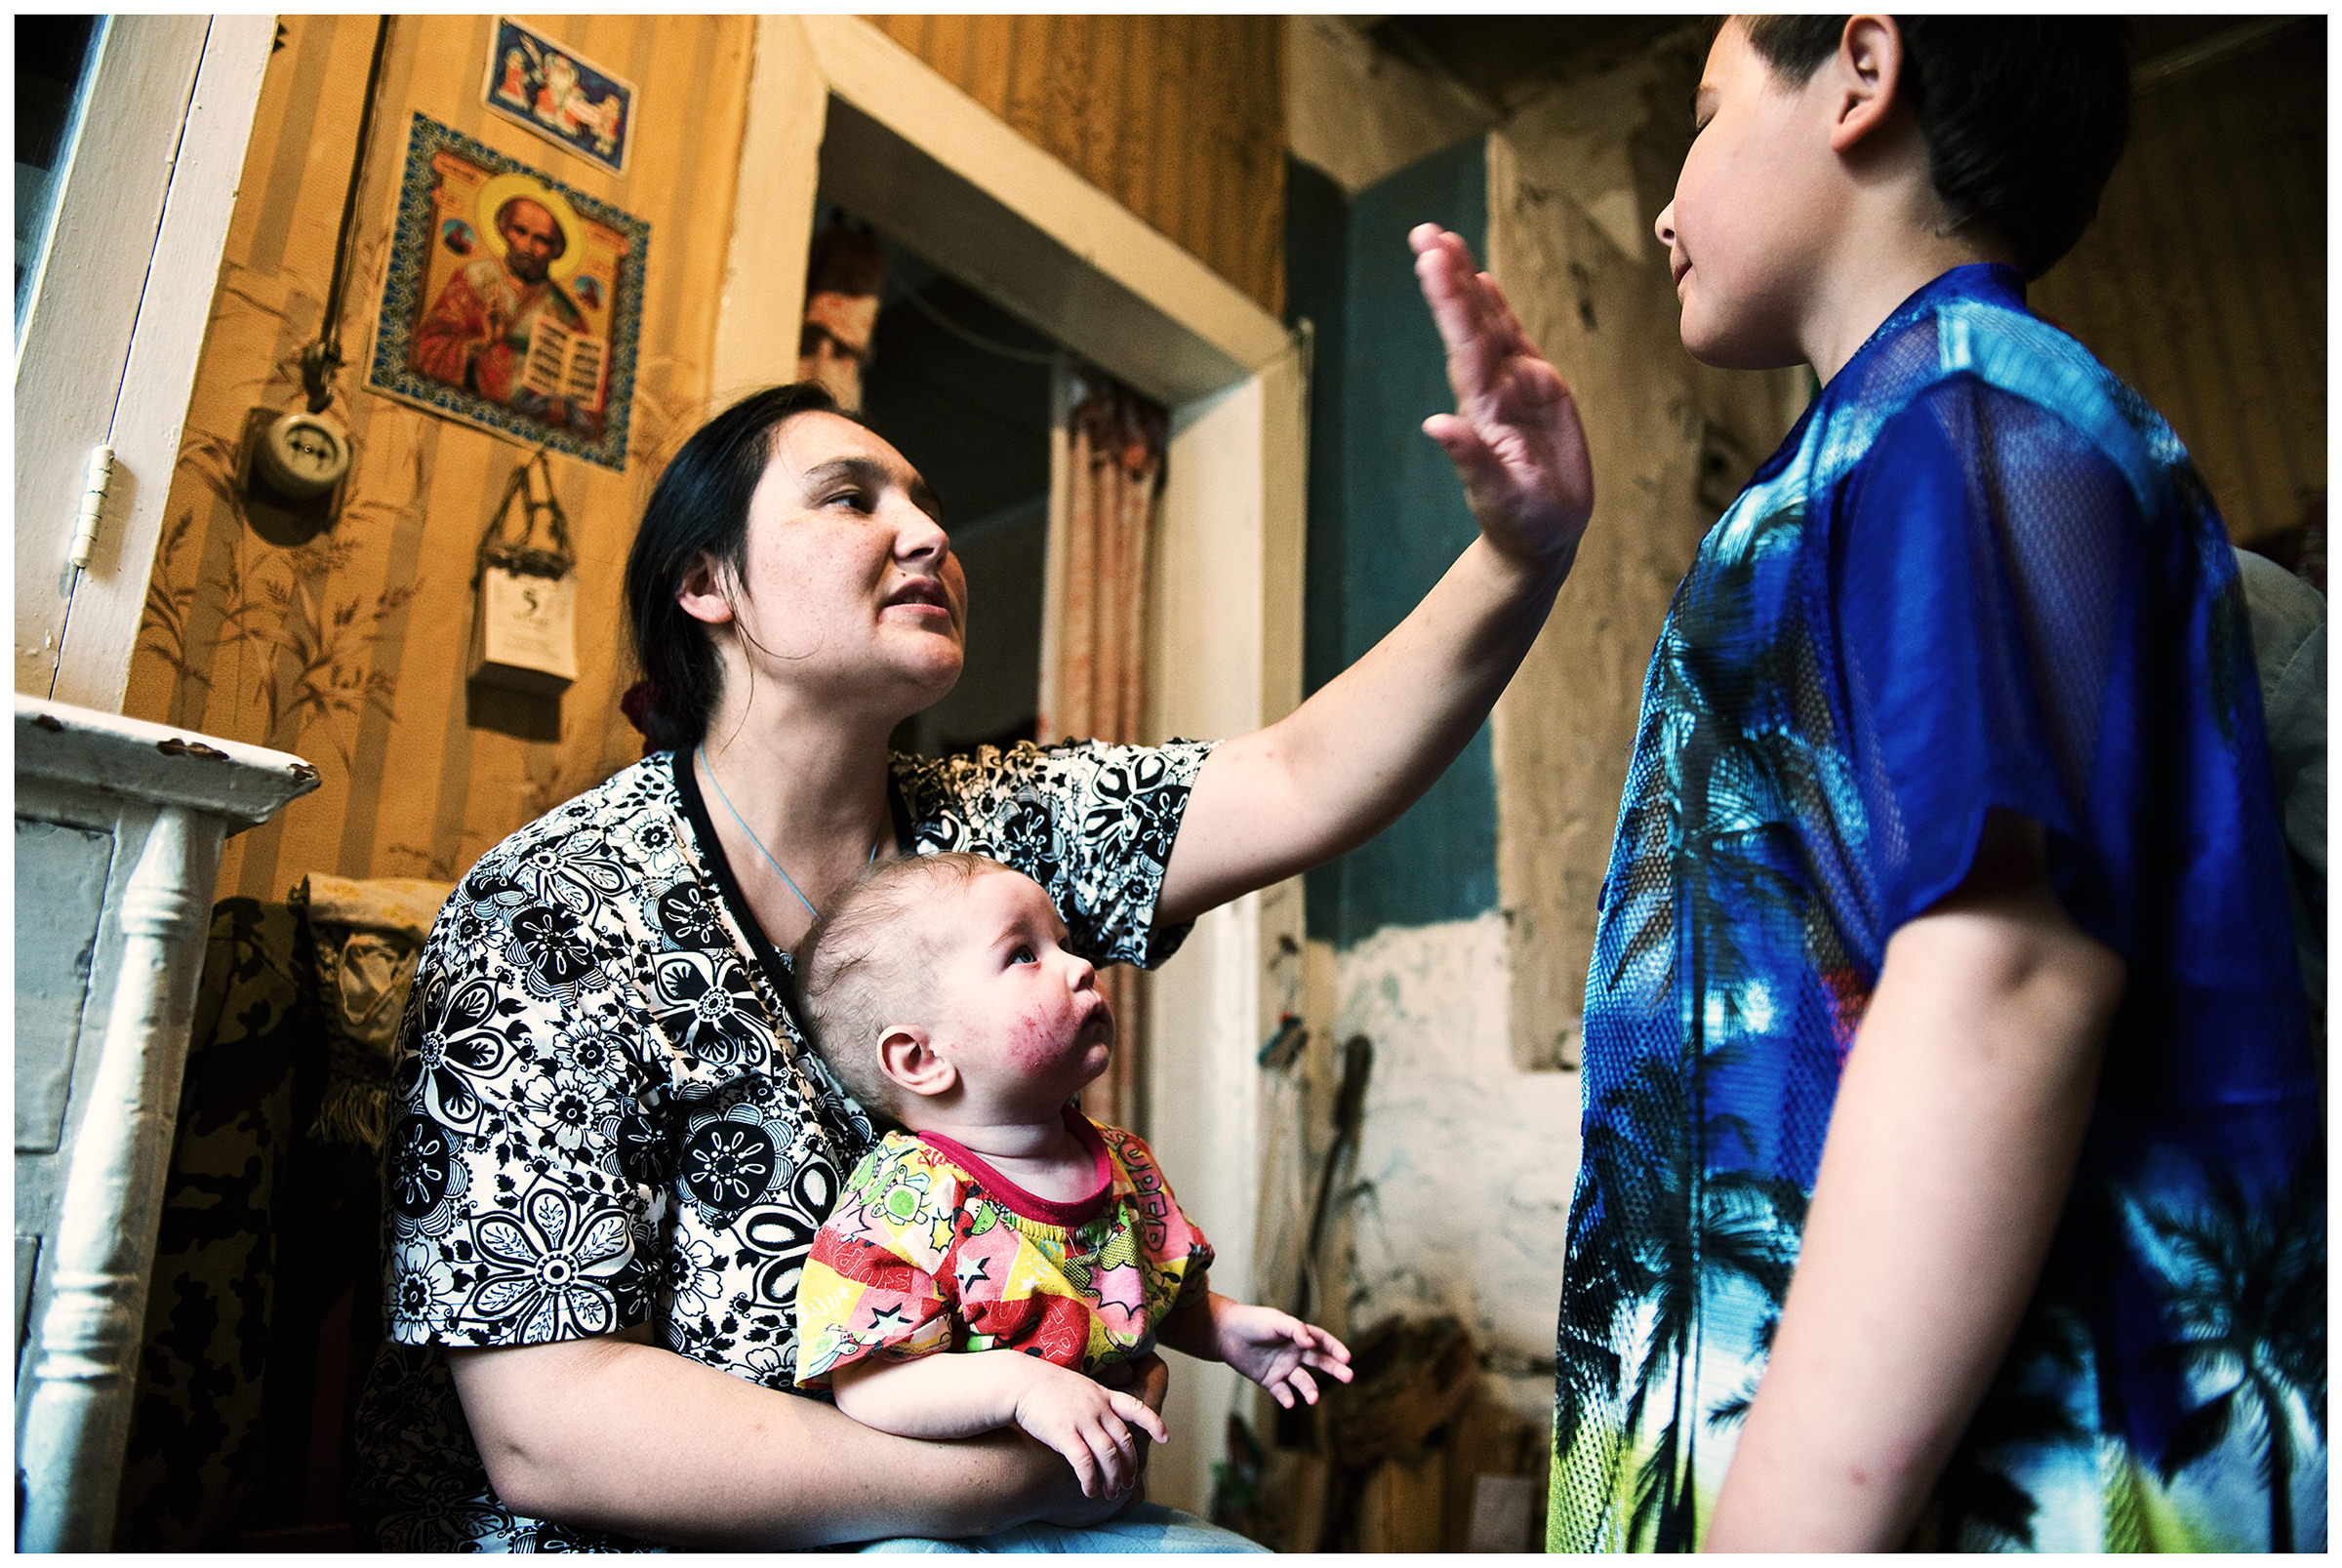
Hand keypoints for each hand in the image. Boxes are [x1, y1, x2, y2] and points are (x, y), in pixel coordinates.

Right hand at [1009, 1358, 1169, 1499]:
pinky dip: (1090, 1480)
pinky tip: (1089, 1491)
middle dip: (1129, 1466)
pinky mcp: (1065, 1434)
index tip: (1165, 1438)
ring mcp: (1082, 1420)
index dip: (1153, 1423)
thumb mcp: (1078, 1386)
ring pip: (1109, 1455)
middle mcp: (1097, 1407)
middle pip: (1124, 1441)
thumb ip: (1093, 1402)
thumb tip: (1102, 1422)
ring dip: (1113, 1478)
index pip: (1135, 1407)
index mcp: (1102, 1394)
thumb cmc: (1044, 1387)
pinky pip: (1085, 1463)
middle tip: (1127, 1483)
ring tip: (1111, 1493)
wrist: (1019, 1382)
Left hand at [1214, 1303, 1353, 1409]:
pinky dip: (1287, 1398)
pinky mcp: (1270, 1380)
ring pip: (1302, 1381)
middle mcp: (1294, 1352)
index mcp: (1298, 1335)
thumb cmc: (1252, 1321)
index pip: (1322, 1341)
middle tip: (1349, 1377)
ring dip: (1309, 1389)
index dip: (1335, 1348)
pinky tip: (1289, 1402)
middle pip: (1320, 1362)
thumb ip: (1294, 1329)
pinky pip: (1282, 1391)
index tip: (1347, 1358)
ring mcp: (1283, 1368)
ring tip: (1313, 1398)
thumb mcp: (1275, 1321)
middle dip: (1335, 1369)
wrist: (1225, 1333)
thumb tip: (1311, 1342)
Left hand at [1410, 223, 1593, 576]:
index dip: (1449, 301)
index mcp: (1484, 411)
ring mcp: (1514, 387)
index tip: (1431, 261)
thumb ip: (1471, 462)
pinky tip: (1481, 282)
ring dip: (1466, 283)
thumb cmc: (1521, 524)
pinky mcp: (1538, 390)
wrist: (1541, 537)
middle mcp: (1494, 390)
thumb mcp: (1500, 498)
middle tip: (1425, 233)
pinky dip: (1497, 309)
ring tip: (1442, 240)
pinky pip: (1513, 341)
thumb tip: (1435, 426)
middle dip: (1450, 277)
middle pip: (1470, 324)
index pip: (1463, 346)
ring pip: (1488, 324)